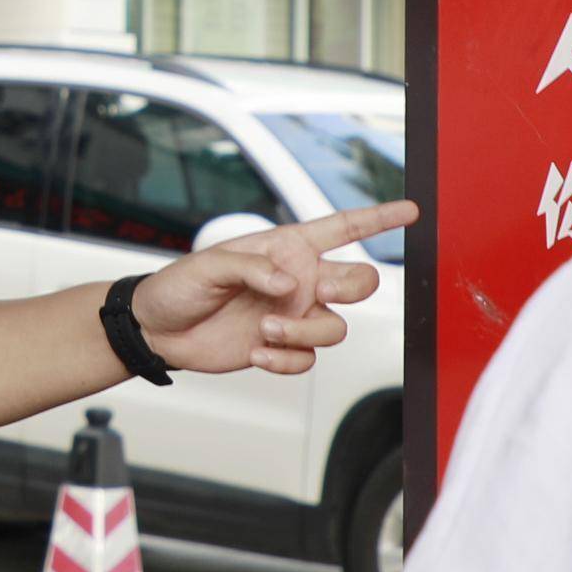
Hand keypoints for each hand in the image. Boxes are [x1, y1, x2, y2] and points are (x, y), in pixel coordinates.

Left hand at [129, 201, 417, 377]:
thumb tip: (289, 284)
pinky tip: (258, 353)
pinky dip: (287, 360)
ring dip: (305, 331)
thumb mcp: (209, 265)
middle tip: (323, 289)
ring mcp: (294, 316)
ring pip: (336, 327)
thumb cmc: (180, 286)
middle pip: (358, 282)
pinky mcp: (282, 348)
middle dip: (352, 287)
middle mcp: (300, 281)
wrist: (159, 330)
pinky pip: (308, 360)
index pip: (342, 229)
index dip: (379, 218)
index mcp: (287, 248)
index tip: (412, 211)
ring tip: (267, 330)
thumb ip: (251, 267)